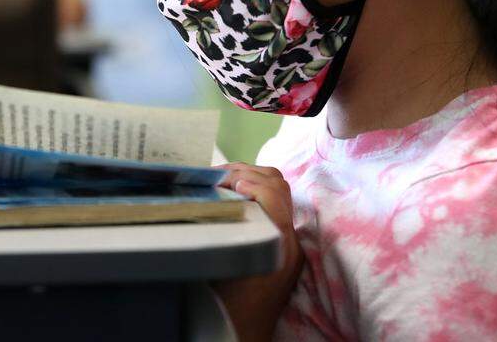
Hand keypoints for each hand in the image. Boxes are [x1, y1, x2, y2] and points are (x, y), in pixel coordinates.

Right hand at [212, 163, 303, 341]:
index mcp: (275, 244)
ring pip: (279, 194)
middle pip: (278, 185)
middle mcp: (289, 243)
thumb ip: (214, 230)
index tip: (220, 181)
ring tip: (224, 183)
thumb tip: (205, 194)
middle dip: (247, 171)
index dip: (245, 178)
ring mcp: (290, 247)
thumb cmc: (224, 308)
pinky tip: (233, 201)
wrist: (241, 338)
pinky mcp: (285, 252)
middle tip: (217, 177)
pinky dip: (257, 197)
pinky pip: (276, 211)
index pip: (271, 192)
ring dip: (253, 180)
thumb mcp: (214, 266)